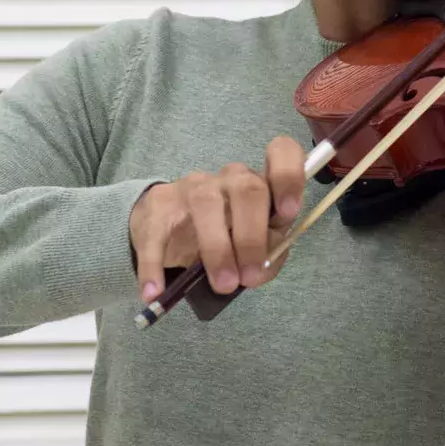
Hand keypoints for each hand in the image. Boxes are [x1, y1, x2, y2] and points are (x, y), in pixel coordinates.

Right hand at [129, 135, 304, 299]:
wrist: (167, 227)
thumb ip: (268, 253)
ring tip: (223, 286)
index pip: (282, 154)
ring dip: (218, 250)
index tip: (288, 211)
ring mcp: (194, 188)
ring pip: (207, 204)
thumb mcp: (254, 245)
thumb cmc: (224, 235)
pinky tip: (155, 291)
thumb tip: (261, 267)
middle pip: (248, 190)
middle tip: (250, 277)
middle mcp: (230, 178)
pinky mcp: (159, 205)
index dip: (289, 178)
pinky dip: (155, 265)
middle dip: (252, 237)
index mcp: (261, 184)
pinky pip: (156, 232)